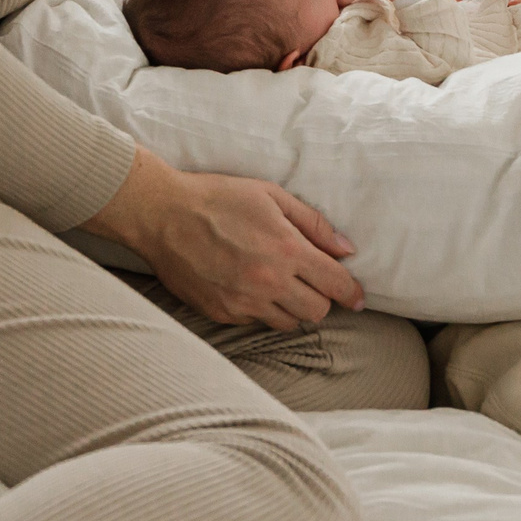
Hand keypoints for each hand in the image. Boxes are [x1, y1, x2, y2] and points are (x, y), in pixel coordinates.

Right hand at [80, 147, 364, 329]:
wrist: (162, 215)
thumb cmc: (218, 198)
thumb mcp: (271, 196)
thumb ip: (313, 224)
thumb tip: (346, 249)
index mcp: (286, 250)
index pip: (335, 283)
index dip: (352, 293)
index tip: (358, 298)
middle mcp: (268, 282)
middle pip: (317, 312)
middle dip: (322, 299)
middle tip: (313, 284)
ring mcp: (243, 302)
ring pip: (289, 323)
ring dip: (294, 308)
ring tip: (282, 286)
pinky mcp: (222, 314)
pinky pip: (256, 323)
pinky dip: (263, 311)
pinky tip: (252, 289)